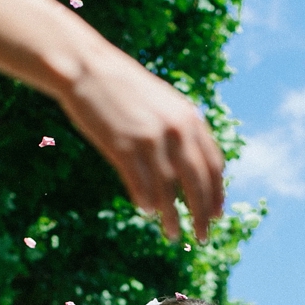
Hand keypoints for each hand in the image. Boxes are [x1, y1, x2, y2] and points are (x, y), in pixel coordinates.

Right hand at [57, 49, 223, 242]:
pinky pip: (140, 185)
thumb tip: (189, 165)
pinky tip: (147, 213)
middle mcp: (176, 131)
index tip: (216, 214)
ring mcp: (150, 140)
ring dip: (173, 218)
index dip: (217, 193)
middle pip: (197, 183)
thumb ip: (180, 130)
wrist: (87, 67)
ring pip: (169, 191)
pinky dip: (146, 202)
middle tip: (203, 236)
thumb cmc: (123, 87)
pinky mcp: (123, 147)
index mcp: (190, 119)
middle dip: (202, 214)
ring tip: (174, 236)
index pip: (213, 165)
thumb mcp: (163, 102)